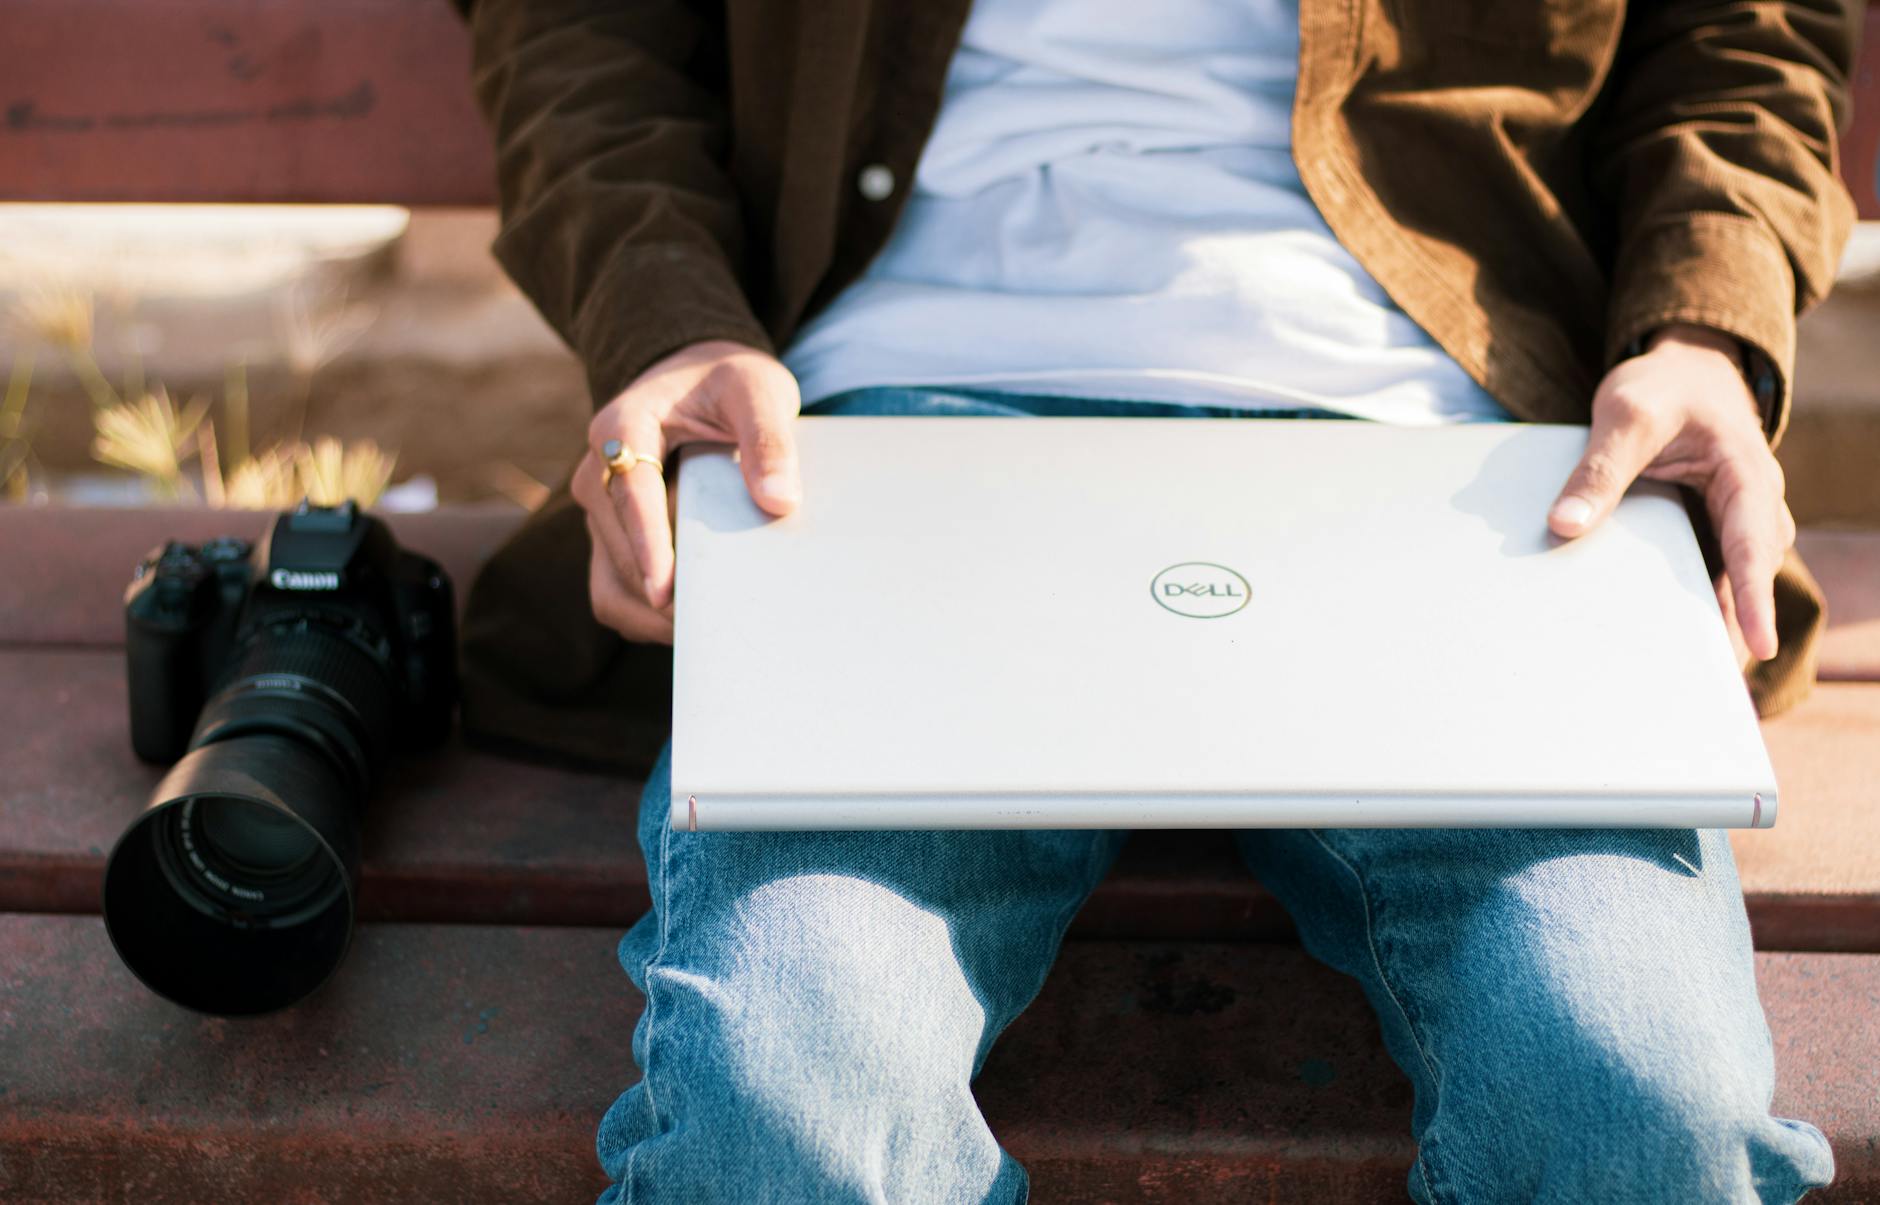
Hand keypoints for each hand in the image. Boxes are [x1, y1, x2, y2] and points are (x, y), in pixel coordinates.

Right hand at [570, 340, 801, 642]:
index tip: (665, 589)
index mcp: (623, 425)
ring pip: (608, 581)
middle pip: (616, 546)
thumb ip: (769, 439)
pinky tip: (689, 623)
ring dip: (648, 614)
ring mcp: (602, 509)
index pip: (629, 492)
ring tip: (705, 630)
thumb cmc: (727, 381)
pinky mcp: (612, 537)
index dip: (646, 544)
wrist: (699, 378)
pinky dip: (644, 615)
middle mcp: (599, 470)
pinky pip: (613, 590)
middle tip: (718, 622)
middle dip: (658, 589)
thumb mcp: (757, 391)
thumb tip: (778, 501)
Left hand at [1548, 323, 1793, 661]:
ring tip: (1684, 683)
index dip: (1754, 596)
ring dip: (1713, 624)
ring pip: (1730, 582)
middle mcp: (1753, 506)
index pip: (1751, 543)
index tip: (1758, 643)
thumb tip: (1562, 525)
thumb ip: (1597, 469)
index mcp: (1746, 474)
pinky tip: (1659, 643)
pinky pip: (1707, 575)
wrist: (1683, 376)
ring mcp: (1735, 524)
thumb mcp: (1625, 414)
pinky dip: (1691, 606)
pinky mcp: (1710, 534)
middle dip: (1737, 627)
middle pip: (1748, 576)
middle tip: (1711, 687)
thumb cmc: (1662, 389)